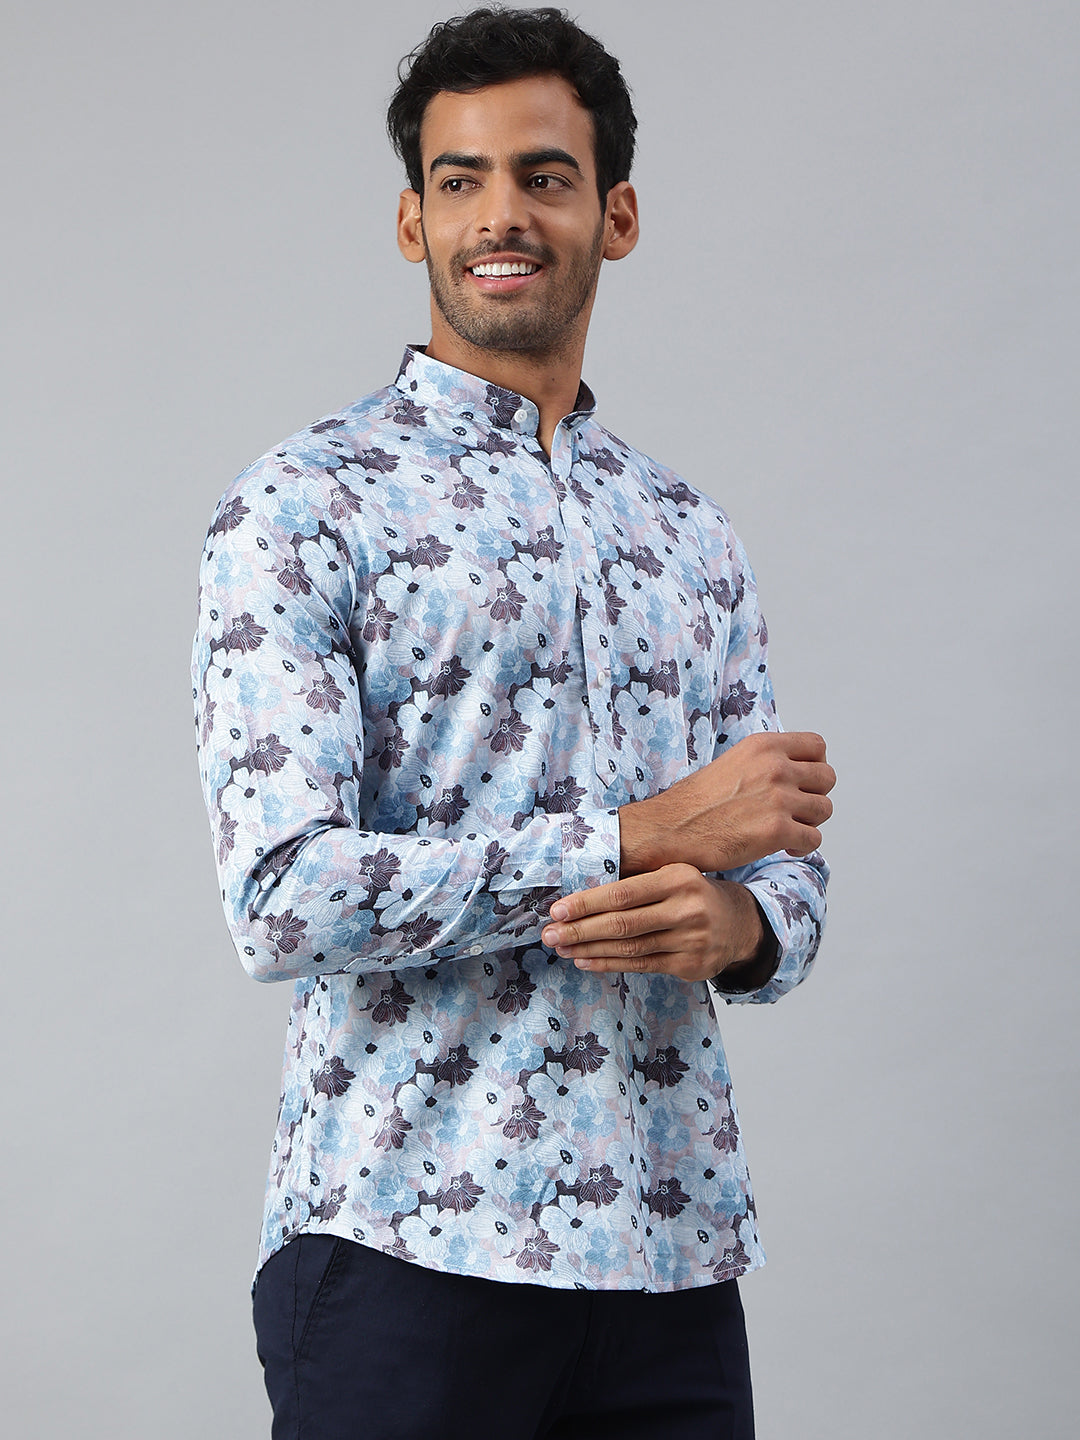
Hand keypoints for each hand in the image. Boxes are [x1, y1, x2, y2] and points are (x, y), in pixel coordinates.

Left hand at [540, 864, 766, 983]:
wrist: (738, 923)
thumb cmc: (692, 894)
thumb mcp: (673, 876)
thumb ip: (637, 883)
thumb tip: (580, 896)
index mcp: (678, 878)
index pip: (623, 893)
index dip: (587, 904)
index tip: (558, 910)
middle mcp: (687, 908)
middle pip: (622, 924)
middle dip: (580, 930)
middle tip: (550, 934)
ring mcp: (691, 939)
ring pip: (628, 948)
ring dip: (589, 950)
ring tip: (562, 948)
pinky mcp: (690, 965)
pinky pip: (641, 965)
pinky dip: (609, 964)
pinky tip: (586, 962)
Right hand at [618, 731, 834, 875]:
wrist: (670, 829)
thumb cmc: (695, 802)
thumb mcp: (733, 763)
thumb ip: (766, 763)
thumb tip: (796, 772)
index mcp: (763, 746)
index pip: (817, 746)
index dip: (815, 767)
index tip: (802, 783)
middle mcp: (775, 767)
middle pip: (827, 778)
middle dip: (815, 796)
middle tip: (795, 810)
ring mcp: (778, 798)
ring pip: (824, 809)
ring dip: (809, 822)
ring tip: (786, 829)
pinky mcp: (777, 830)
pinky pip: (814, 839)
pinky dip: (801, 846)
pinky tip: (782, 846)